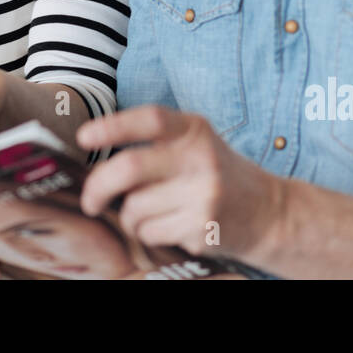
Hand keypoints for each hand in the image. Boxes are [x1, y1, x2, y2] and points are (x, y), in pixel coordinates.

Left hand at [76, 105, 284, 261]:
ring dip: (129, 216)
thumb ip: (156, 144)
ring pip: (135, 208)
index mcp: (194, 130)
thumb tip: (95, 159)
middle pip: (130, 169)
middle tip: (90, 200)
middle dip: (99, 187)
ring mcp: (203, 195)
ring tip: (151, 212)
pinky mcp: (202, 228)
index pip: (148, 119)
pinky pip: (150, 232)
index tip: (83, 137)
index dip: (111, 126)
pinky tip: (171, 225)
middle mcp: (200, 158)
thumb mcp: (195, 144)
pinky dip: (148, 232)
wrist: (269, 212)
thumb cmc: (216, 173)